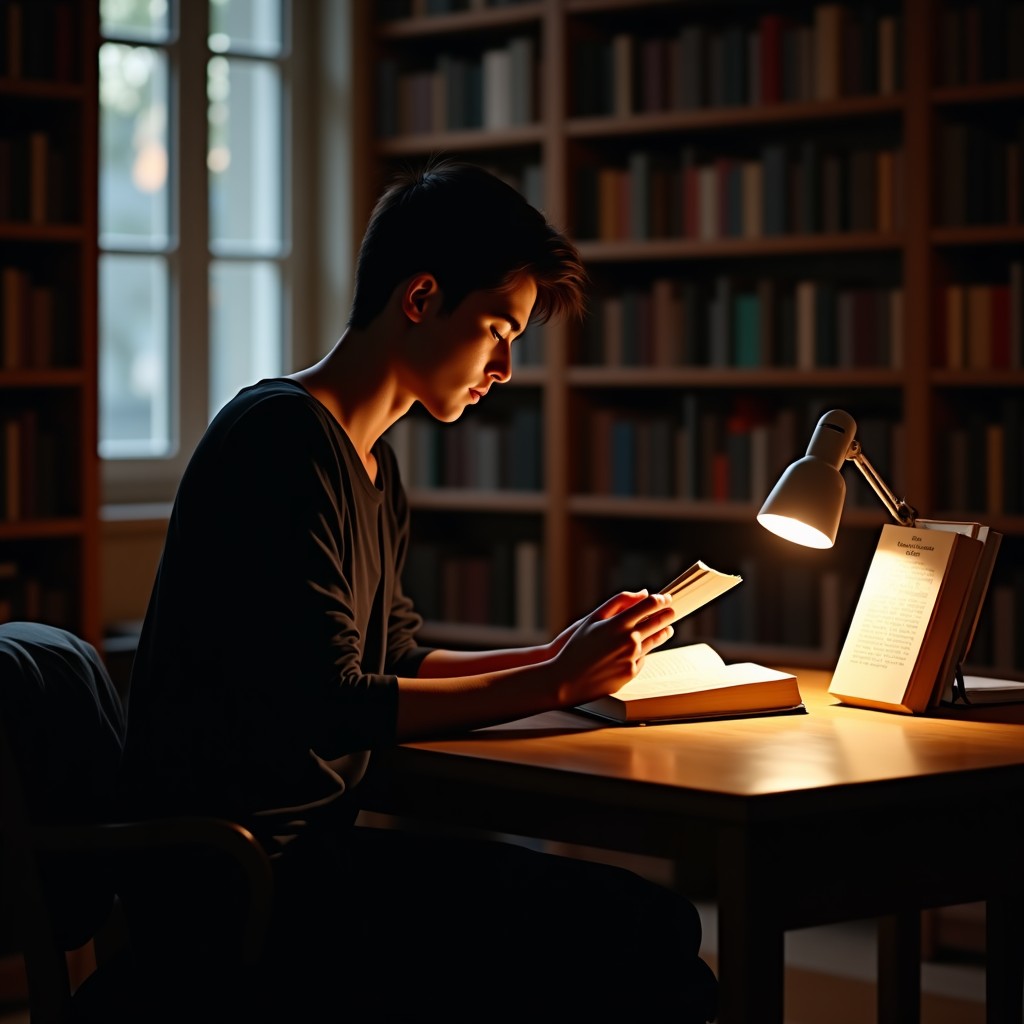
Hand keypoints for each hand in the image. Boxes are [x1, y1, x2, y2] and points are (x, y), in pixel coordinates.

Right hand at [549, 591, 674, 707]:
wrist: (567, 679)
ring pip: (655, 640)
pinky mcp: (632, 672)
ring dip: (664, 632)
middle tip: (672, 611)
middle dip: (668, 614)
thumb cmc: (577, 646)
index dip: (660, 599)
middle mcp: (628, 639)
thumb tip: (643, 593)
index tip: (665, 598)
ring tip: (667, 628)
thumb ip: (618, 602)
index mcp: (618, 623)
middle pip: (658, 622)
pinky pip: (643, 658)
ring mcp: (632, 657)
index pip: (649, 605)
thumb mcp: (592, 618)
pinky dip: (643, 652)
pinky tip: (640, 649)